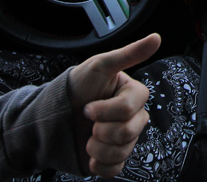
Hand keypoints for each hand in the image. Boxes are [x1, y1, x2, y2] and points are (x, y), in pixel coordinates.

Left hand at [67, 33, 160, 176]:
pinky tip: (89, 153)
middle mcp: (132, 117)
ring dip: (97, 146)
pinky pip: (115, 168)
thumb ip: (129, 54)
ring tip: (86, 136)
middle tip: (87, 122)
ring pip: (122, 151)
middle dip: (101, 128)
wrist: (50, 119)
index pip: (132, 107)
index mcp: (132, 95)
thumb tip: (156, 38)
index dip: (108, 109)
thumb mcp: (99, 66)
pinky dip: (98, 164)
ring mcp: (124, 140)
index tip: (89, 106)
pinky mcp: (114, 158)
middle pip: (130, 131)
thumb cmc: (75, 88)